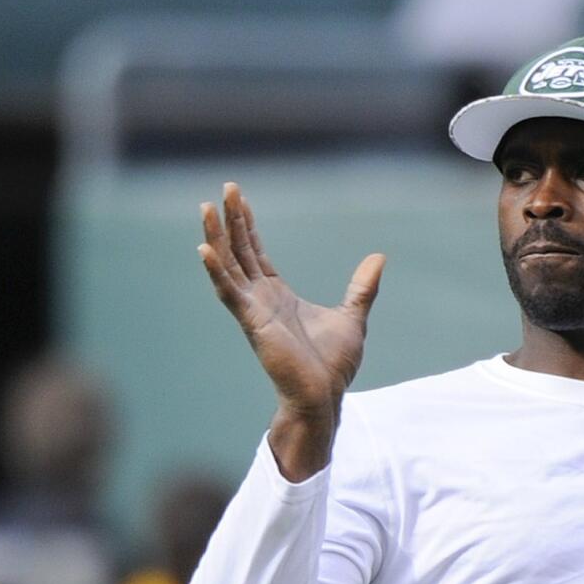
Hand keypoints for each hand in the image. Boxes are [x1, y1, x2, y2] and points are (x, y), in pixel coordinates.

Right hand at [198, 182, 384, 478]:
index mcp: (278, 295)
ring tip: (206, 210)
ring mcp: (253, 309)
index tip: (238, 197)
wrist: (324, 395)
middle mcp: (260, 298)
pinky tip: (204, 250)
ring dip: (216, 238)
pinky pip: (229, 292)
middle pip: (239, 251)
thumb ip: (362, 287)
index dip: (247, 225)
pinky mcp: (252, 322)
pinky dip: (216, 271)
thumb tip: (379, 257)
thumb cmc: (332, 364)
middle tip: (226, 188)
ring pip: (228, 266)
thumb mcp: (353, 315)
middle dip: (232, 220)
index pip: (256, 252)